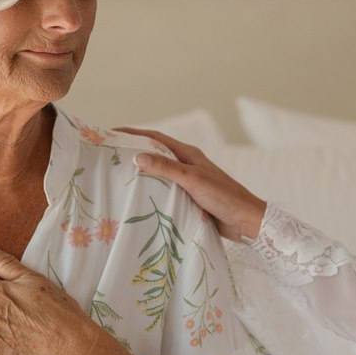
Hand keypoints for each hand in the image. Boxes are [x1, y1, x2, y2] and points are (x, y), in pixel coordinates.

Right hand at [119, 129, 267, 243]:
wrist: (245, 221)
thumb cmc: (224, 196)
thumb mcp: (193, 179)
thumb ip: (166, 168)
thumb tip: (137, 156)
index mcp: (188, 154)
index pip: (156, 138)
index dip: (135, 134)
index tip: (113, 132)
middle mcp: (187, 165)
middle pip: (156, 155)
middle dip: (134, 153)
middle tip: (110, 156)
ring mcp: (188, 183)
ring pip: (159, 175)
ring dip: (142, 174)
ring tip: (117, 177)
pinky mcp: (189, 199)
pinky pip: (165, 192)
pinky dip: (152, 193)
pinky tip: (139, 199)